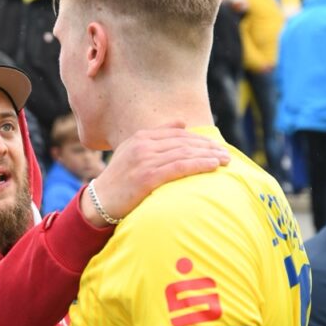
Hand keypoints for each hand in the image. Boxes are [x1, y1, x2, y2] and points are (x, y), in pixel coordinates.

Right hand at [79, 123, 229, 227]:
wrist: (99, 202)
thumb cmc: (120, 180)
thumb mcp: (133, 152)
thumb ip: (156, 137)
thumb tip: (182, 124)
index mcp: (140, 137)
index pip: (177, 133)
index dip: (199, 139)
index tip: (215, 146)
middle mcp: (143, 145)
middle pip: (184, 142)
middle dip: (208, 147)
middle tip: (226, 154)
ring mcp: (144, 160)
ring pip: (184, 153)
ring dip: (208, 155)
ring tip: (225, 160)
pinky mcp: (147, 177)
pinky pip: (179, 167)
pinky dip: (199, 165)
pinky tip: (213, 166)